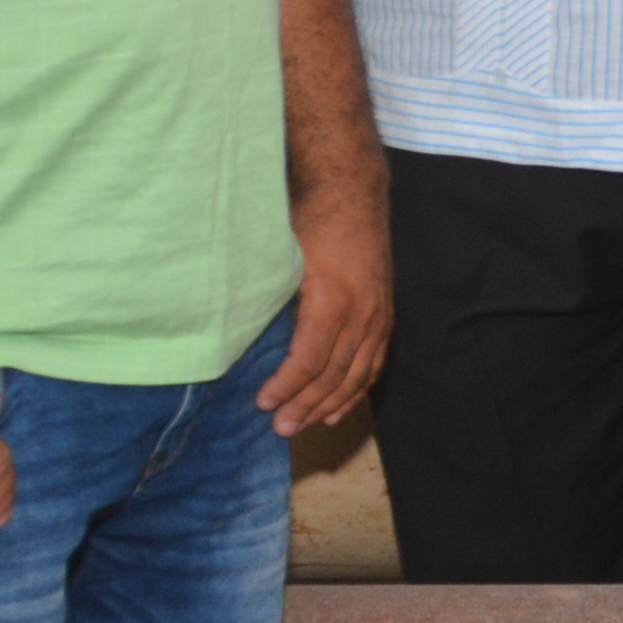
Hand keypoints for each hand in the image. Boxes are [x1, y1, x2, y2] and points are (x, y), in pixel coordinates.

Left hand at [262, 183, 391, 435]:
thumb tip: (238, 336)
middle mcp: (362, 313)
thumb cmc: (310, 221)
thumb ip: (269, 297)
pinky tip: (340, 410)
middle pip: (335, 373)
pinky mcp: (385, 314)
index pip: (310, 359)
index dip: (286, 386)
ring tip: (306, 426)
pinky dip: (357, 389)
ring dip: (330, 404)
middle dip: (306, 405)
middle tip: (281, 429)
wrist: (352, 193)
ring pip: (357, 373)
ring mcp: (378, 316)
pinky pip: (374, 363)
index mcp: (333, 300)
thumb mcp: (284, 257)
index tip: (262, 403)